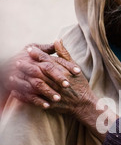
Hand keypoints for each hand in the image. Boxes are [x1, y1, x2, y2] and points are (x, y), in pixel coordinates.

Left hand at [3, 40, 117, 137]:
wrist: (83, 104)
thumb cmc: (80, 84)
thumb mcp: (75, 67)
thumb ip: (64, 54)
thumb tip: (57, 40)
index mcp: (63, 71)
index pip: (48, 60)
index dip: (37, 54)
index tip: (29, 49)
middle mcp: (58, 81)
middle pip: (39, 71)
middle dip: (27, 65)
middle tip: (18, 61)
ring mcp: (54, 93)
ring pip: (36, 85)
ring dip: (24, 80)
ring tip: (13, 75)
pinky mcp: (50, 103)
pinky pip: (35, 100)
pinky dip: (25, 96)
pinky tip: (16, 92)